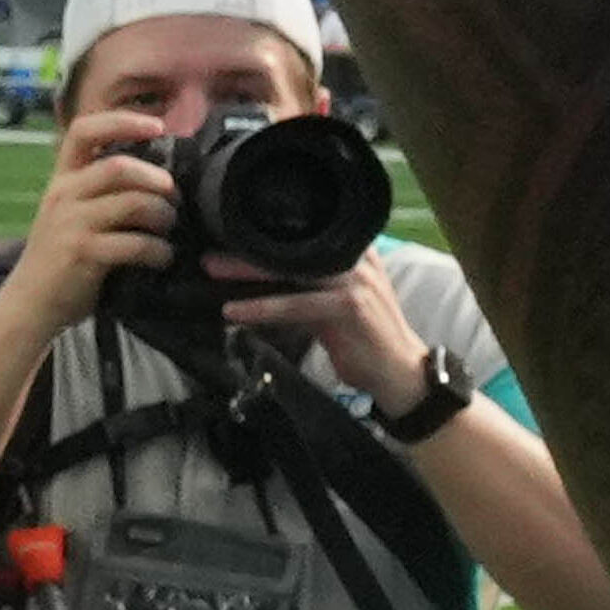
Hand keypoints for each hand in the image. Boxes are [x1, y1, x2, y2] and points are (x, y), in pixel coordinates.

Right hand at [0, 144, 177, 339]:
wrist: (28, 305)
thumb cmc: (60, 259)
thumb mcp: (71, 215)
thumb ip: (102, 193)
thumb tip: (162, 180)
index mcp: (62, 181)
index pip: (83, 132)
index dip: (122, 122)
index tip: (157, 125)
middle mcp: (63, 196)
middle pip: (119, 167)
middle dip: (158, 180)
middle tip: (174, 199)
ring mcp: (71, 224)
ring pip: (133, 202)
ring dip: (163, 215)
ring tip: (168, 230)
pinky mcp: (82, 253)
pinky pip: (135, 243)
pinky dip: (158, 250)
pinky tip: (162, 258)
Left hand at [219, 259, 430, 412]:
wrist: (399, 370)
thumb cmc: (364, 338)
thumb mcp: (336, 303)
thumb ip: (309, 288)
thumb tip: (261, 282)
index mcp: (355, 253)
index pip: (305, 238)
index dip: (267, 239)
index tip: (230, 240)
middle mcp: (357, 260)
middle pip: (294, 250)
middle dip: (249, 252)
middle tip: (211, 255)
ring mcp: (355, 281)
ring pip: (291, 271)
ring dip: (248, 274)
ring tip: (214, 275)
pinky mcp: (349, 306)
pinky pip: (296, 304)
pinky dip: (263, 308)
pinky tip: (236, 312)